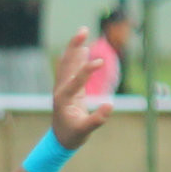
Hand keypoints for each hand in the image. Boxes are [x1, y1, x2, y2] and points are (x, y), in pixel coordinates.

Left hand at [48, 30, 114, 148]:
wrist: (59, 141)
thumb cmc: (72, 136)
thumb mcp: (85, 131)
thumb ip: (97, 119)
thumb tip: (110, 105)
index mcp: (64, 98)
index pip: (77, 79)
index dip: (88, 69)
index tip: (101, 62)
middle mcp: (61, 89)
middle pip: (67, 62)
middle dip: (75, 46)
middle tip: (83, 30)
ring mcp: (63, 87)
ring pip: (67, 62)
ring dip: (75, 47)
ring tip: (83, 32)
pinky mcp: (68, 88)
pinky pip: (71, 67)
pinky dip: (76, 56)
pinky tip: (82, 48)